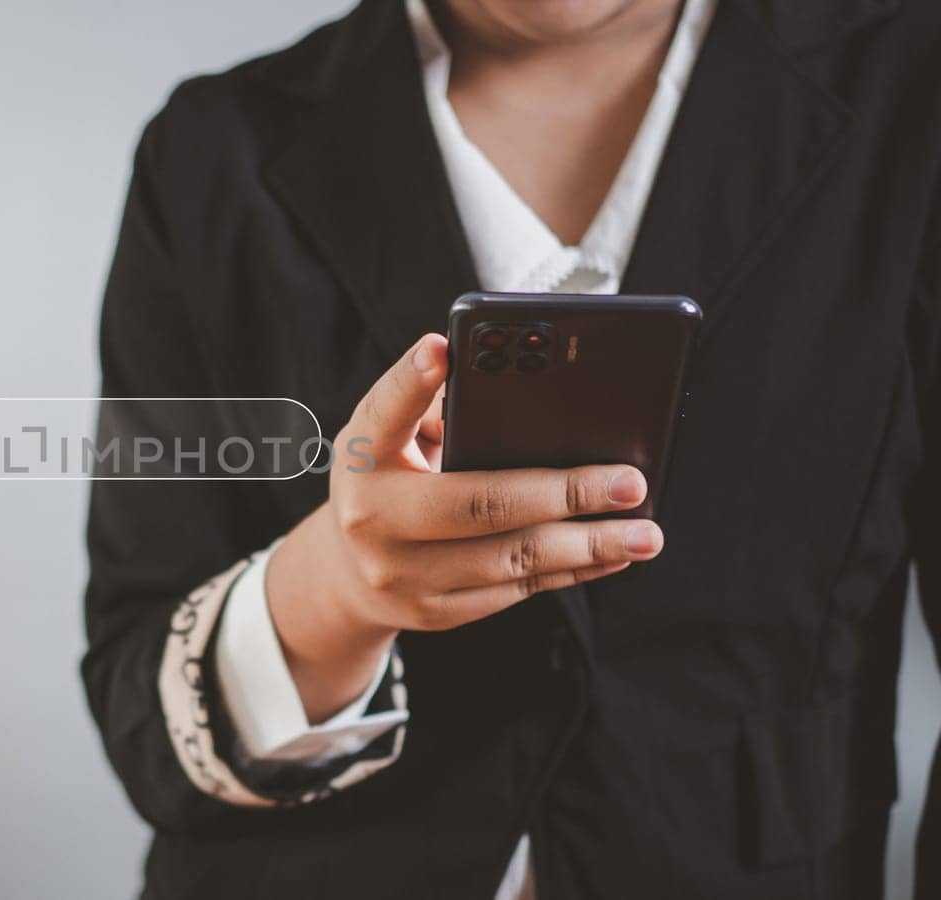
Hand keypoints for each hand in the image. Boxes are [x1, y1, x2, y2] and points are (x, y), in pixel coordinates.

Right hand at [266, 333, 663, 719]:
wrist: (348, 574)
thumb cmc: (389, 481)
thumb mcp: (392, 440)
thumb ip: (436, 410)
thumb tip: (525, 396)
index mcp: (362, 458)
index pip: (384, 413)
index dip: (411, 381)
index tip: (441, 348)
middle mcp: (374, 518)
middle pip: (477, 503)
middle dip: (564, 493)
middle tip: (630, 482)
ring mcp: (405, 573)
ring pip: (511, 558)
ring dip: (589, 544)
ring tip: (646, 532)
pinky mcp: (437, 611)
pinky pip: (516, 591)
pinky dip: (572, 572)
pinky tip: (614, 555)